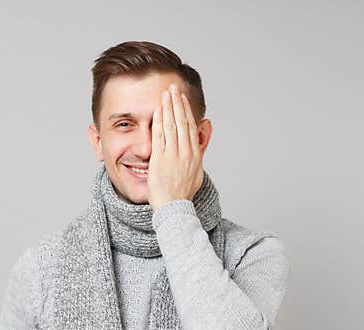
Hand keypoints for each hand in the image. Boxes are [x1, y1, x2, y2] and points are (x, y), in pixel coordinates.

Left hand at [147, 82, 204, 210]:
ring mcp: (173, 155)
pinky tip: (157, 110)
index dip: (185, 110)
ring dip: (168, 107)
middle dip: (176, 103)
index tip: (181, 98)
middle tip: (172, 87)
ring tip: (165, 94)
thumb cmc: (183, 192)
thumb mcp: (197, 170)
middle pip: (181, 121)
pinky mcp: (160, 159)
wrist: (174, 207)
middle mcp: (185, 152)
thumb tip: (206, 131)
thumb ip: (200, 149)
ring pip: (171, 125)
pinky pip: (160, 136)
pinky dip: (159, 121)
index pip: (189, 126)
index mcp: (194, 154)